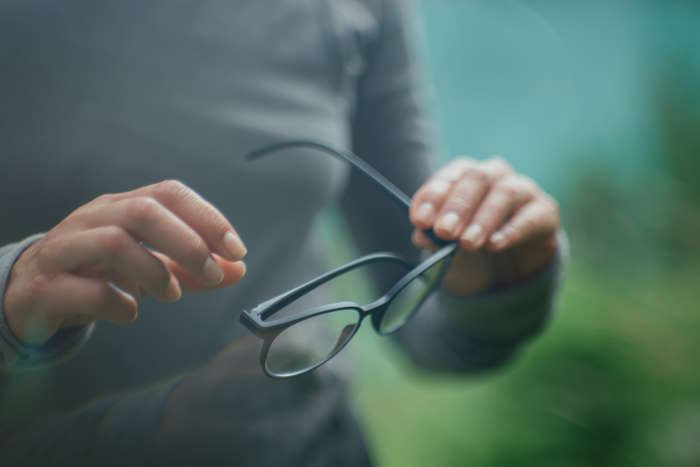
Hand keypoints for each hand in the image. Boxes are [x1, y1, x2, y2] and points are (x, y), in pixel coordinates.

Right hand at [3, 180, 247, 344]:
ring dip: (154, 270)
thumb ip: (191, 267)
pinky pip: (86, 289)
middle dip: (187, 242)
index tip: (236, 250)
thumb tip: (237, 269)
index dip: (207, 218)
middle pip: (144, 211)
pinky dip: (118, 302)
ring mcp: (66, 249)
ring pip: (113, 241)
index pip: (169, 194)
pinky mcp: (46, 287)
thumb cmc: (95, 272)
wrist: (29, 294)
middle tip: (211, 273)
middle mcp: (93, 219)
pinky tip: (131, 312)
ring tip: (174, 294)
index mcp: (121, 206)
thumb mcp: (147, 264)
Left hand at [410, 157, 558, 294]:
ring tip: (468, 243)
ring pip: (505, 193)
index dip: (433, 196)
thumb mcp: (448, 250)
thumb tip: (421, 236)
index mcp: (464, 177)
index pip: (448, 177)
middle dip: (457, 206)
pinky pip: (531, 217)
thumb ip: (434, 240)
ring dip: (484, 218)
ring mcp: (523, 191)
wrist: (509, 271)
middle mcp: (494, 176)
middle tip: (444, 231)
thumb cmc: (471, 250)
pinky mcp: (545, 212)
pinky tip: (495, 244)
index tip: (420, 220)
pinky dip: (511, 231)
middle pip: (476, 179)